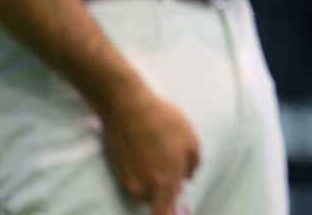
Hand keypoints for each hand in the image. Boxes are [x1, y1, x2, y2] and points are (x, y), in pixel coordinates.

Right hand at [99, 84, 199, 214]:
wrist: (128, 108)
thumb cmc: (164, 122)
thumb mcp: (191, 139)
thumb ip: (193, 164)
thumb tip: (188, 179)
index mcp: (166, 182)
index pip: (163, 213)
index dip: (167, 214)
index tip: (171, 211)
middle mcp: (145, 187)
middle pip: (155, 201)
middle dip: (163, 192)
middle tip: (168, 169)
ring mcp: (129, 181)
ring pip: (144, 191)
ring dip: (151, 182)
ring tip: (156, 155)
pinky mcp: (117, 172)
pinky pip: (134, 180)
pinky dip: (140, 172)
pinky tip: (144, 151)